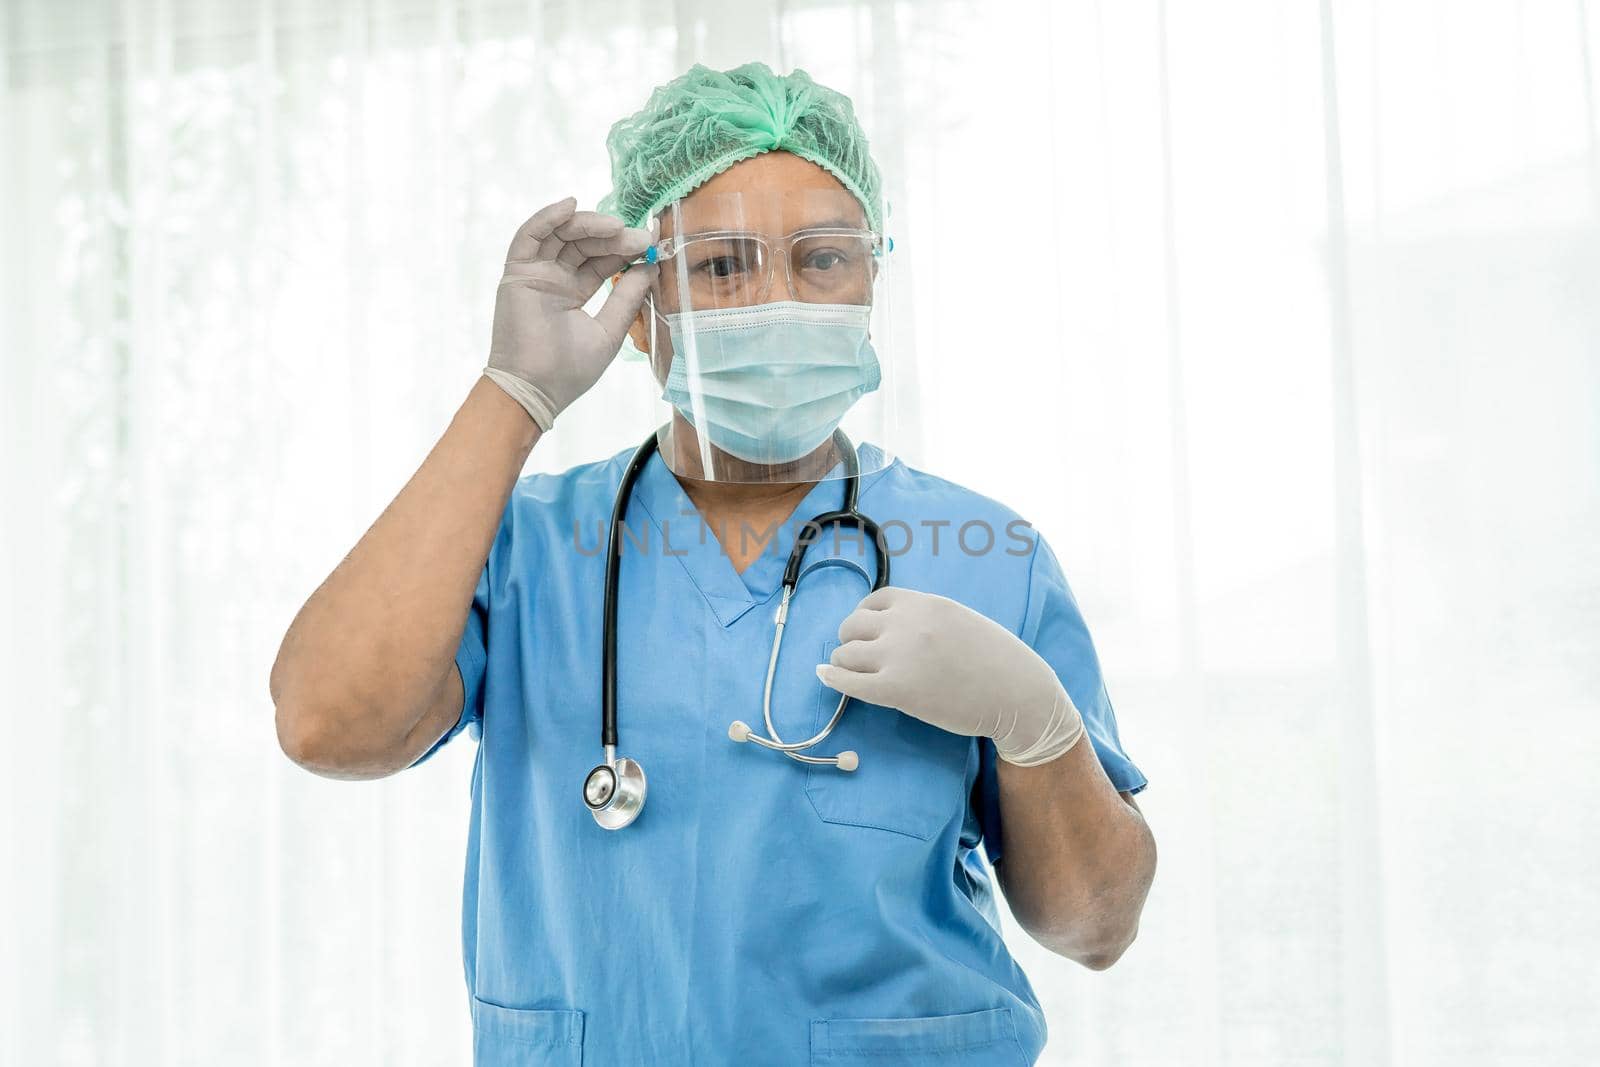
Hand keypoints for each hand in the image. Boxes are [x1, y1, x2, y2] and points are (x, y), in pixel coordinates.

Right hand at [485, 196, 657, 429]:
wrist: (535, 389)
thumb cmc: (569, 370)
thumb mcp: (609, 330)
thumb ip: (627, 297)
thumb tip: (651, 266)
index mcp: (574, 293)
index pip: (603, 261)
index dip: (626, 248)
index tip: (653, 241)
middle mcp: (554, 279)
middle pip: (585, 244)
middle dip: (614, 237)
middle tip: (641, 237)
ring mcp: (535, 274)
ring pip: (562, 235)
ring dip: (589, 225)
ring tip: (616, 226)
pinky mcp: (517, 273)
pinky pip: (530, 236)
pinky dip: (548, 218)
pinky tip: (571, 205)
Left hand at [816, 587, 1086, 767]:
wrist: (1018, 694)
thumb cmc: (999, 662)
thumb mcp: (961, 621)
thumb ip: (927, 619)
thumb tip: (894, 626)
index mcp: (924, 603)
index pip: (874, 601)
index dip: (865, 617)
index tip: (866, 633)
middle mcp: (906, 624)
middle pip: (853, 625)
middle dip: (850, 640)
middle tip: (857, 657)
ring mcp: (899, 656)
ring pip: (845, 653)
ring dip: (843, 662)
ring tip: (848, 672)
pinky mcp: (896, 689)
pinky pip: (848, 681)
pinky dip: (833, 679)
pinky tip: (826, 679)